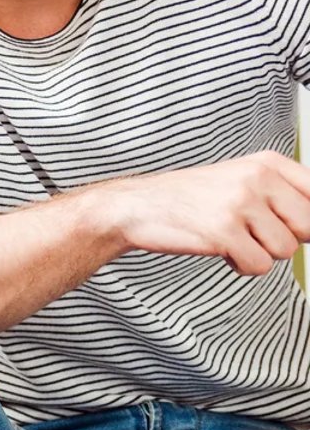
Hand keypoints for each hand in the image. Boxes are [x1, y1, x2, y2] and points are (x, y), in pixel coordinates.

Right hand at [99, 151, 309, 275]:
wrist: (137, 207)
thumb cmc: (189, 198)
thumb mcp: (241, 181)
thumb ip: (282, 195)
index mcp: (266, 163)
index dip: (306, 221)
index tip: (293, 227)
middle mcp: (256, 178)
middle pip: (309, 226)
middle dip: (285, 238)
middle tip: (255, 233)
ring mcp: (239, 204)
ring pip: (286, 250)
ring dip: (260, 253)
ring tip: (233, 239)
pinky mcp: (223, 232)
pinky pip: (259, 266)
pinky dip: (242, 266)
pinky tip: (224, 251)